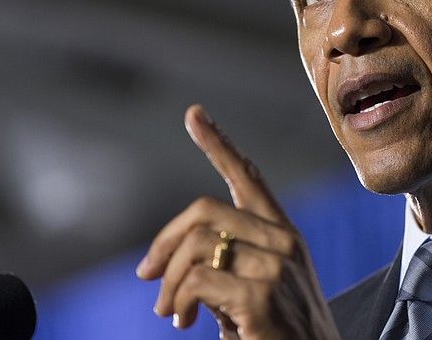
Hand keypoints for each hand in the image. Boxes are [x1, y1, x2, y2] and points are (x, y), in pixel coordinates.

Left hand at [136, 104, 339, 339]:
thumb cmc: (282, 333)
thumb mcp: (257, 288)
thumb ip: (228, 262)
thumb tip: (171, 262)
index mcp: (283, 234)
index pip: (249, 177)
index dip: (219, 144)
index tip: (194, 115)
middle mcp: (283, 240)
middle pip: (204, 210)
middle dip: (164, 242)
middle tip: (148, 277)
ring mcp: (276, 265)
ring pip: (195, 245)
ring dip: (169, 282)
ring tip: (171, 313)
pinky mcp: (261, 294)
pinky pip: (196, 279)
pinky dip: (178, 300)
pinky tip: (184, 321)